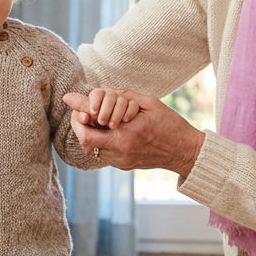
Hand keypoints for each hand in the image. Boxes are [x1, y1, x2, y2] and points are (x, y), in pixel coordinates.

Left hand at [63, 89, 205, 177]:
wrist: (184, 151)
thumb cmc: (169, 123)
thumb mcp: (149, 102)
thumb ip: (122, 96)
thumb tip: (98, 90)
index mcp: (127, 132)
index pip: (88, 127)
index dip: (77, 113)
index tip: (71, 100)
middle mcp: (121, 149)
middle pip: (84, 141)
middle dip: (79, 125)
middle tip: (82, 113)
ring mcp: (121, 161)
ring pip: (91, 149)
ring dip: (89, 133)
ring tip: (95, 120)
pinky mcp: (123, 166)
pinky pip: (102, 154)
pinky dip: (100, 142)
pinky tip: (108, 131)